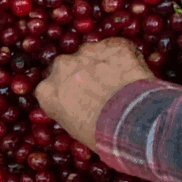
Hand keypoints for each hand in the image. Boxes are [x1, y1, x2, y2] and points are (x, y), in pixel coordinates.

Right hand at [34, 38, 155, 149]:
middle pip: (69, 65)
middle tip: (101, 89)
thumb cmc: (105, 136)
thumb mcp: (76, 129)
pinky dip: (125, 57)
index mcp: (47, 91)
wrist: (134, 123)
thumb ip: (71, 111)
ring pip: (92, 53)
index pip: (52, 86)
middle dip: (81, 74)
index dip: (68, 91)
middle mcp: (61, 67)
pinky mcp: (114, 45)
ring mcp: (87, 52)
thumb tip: (83, 110)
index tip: (80, 99)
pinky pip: (117, 48)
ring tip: (121, 82)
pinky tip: (134, 73)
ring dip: (102, 63)